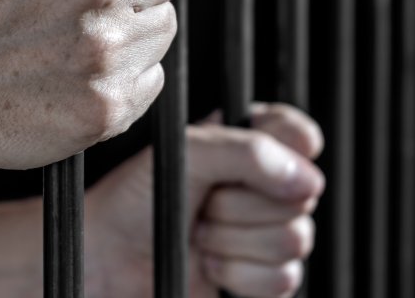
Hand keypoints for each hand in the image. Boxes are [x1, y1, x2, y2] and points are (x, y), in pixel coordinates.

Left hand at [86, 103, 324, 296]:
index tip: (252, 159)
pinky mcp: (263, 276)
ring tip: (198, 232)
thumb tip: (306, 180)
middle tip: (202, 202)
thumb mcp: (187, 154)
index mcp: (248, 143)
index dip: (285, 150)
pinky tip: (209, 263)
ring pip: (295, 238)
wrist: (108, 257)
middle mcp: (263, 185)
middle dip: (241, 204)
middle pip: (303, 194)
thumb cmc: (136, 198)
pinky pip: (284, 278)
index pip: (300, 136)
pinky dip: (238, 274)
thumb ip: (248, 152)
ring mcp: (266, 231)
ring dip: (234, 240)